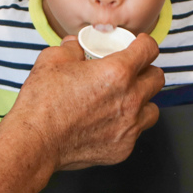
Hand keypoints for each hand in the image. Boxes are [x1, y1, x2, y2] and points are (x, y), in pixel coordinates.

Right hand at [3, 34, 163, 170]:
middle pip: (157, 78)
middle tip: (132, 71)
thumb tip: (76, 46)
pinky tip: (109, 121)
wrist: (35, 141)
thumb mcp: (53, 58)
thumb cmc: (43, 102)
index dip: (145, 43)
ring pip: (153, 108)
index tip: (140, 44)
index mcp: (117, 72)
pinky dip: (127, 125)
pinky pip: (136, 132)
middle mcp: (130, 99)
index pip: (149, 50)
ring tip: (125, 99)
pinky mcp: (123, 148)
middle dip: (147, 70)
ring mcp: (129, 127)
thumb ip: (71, 47)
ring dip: (142, 100)